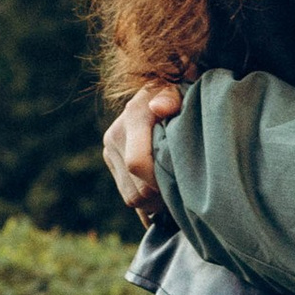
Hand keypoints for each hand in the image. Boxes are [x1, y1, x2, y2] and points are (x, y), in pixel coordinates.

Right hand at [103, 80, 182, 214]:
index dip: (159, 182)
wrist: (163, 91)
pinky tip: (164, 197)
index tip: (180, 184)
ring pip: (131, 198)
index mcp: (133, 117)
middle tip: (184, 191)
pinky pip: (128, 196)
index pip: (138, 164)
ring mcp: (110, 150)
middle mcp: (115, 134)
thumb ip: (172, 98)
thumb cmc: (180, 93)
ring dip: (155, 202)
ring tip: (175, 190)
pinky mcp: (111, 160)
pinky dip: (147, 203)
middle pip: (136, 189)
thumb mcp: (181, 91)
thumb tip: (159, 108)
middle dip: (161, 197)